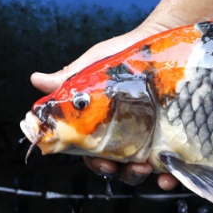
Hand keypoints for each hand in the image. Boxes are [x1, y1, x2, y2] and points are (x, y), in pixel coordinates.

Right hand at [30, 20, 179, 190]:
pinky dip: (172, 172)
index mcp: (105, 124)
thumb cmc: (126, 53)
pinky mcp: (176, 132)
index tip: (103, 164)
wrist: (161, 38)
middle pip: (121, 166)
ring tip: (149, 166)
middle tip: (130, 167)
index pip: (95, 153)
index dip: (97, 164)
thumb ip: (71, 78)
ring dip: (144, 174)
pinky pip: (174, 161)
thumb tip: (37, 80)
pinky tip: (172, 172)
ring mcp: (154, 134)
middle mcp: (129, 133)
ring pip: (146, 167)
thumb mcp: (96, 64)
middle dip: (124, 173)